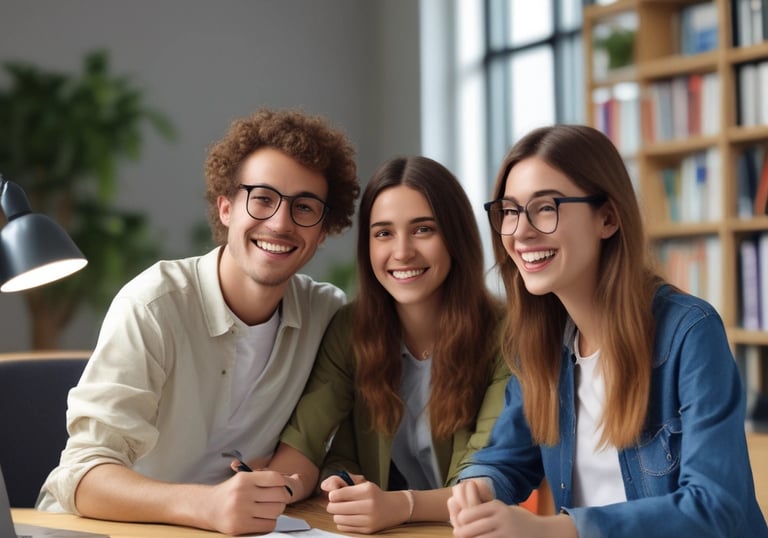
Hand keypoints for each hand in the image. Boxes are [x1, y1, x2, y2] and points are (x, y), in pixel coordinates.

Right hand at [198, 469, 291, 534]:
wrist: (207, 507)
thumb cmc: (231, 492)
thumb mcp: (244, 478)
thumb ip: (266, 478)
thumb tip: (298, 477)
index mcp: (244, 479)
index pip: (276, 478)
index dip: (283, 483)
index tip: (280, 487)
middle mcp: (242, 494)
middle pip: (280, 496)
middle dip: (282, 498)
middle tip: (276, 499)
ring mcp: (241, 511)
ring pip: (276, 511)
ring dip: (277, 511)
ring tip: (268, 508)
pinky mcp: (241, 526)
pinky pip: (268, 524)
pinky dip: (270, 521)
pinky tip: (262, 518)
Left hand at [320, 475, 410, 533]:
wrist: (394, 508)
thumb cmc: (375, 495)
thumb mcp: (363, 483)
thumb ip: (344, 481)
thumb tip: (324, 486)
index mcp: (367, 490)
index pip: (338, 494)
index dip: (332, 495)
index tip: (334, 495)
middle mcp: (369, 505)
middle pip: (336, 508)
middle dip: (332, 505)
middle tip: (336, 503)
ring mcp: (368, 519)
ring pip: (338, 519)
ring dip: (337, 515)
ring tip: (343, 511)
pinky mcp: (367, 530)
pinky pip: (344, 527)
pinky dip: (342, 523)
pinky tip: (349, 517)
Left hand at [448, 480, 576, 537]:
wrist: (544, 532)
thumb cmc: (520, 520)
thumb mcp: (504, 509)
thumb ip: (487, 510)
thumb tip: (460, 513)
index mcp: (497, 506)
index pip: (469, 513)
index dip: (461, 519)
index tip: (459, 522)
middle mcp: (501, 518)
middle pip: (470, 528)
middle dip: (462, 533)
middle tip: (457, 534)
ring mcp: (506, 532)